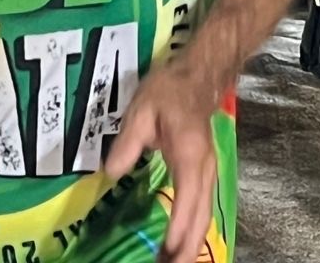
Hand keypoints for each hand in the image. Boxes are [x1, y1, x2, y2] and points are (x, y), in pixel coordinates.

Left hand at [105, 60, 218, 262]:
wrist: (198, 77)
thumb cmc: (169, 92)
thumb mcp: (141, 110)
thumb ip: (127, 143)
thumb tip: (111, 174)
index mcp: (188, 155)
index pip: (187, 198)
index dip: (178, 228)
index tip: (167, 251)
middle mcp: (204, 168)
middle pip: (201, 215)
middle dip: (187, 246)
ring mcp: (209, 171)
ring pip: (205, 215)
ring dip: (192, 242)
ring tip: (174, 262)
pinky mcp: (206, 173)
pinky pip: (204, 207)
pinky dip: (195, 229)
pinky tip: (183, 242)